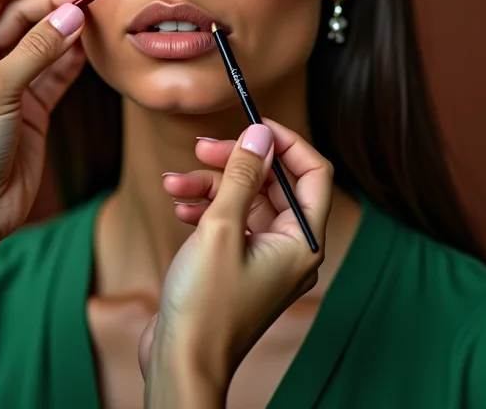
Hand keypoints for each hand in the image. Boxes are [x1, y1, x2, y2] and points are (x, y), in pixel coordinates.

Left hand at [0, 0, 86, 238]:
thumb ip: (37, 49)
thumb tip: (72, 13)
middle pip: (22, 11)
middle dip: (54, 0)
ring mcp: (11, 80)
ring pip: (44, 38)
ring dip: (68, 25)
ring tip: (95, 15)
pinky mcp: (34, 105)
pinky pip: (59, 69)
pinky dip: (76, 55)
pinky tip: (92, 43)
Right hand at [138, 119, 333, 405]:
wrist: (181, 361)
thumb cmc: (205, 305)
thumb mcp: (221, 228)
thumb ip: (241, 176)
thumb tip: (260, 134)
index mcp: (302, 242)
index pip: (313, 173)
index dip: (285, 142)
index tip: (251, 124)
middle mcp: (289, 250)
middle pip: (272, 184)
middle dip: (235, 162)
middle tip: (200, 148)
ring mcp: (263, 260)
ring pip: (244, 201)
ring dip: (209, 185)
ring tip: (173, 182)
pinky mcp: (237, 268)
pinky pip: (229, 223)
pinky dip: (204, 209)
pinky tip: (178, 206)